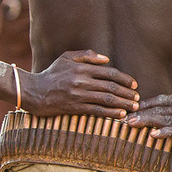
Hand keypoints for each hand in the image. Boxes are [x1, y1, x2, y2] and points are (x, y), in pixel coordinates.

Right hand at [24, 50, 139, 117]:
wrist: (33, 91)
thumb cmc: (52, 73)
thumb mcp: (66, 58)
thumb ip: (86, 56)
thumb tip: (106, 58)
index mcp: (82, 68)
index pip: (110, 73)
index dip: (125, 79)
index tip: (135, 85)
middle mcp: (82, 81)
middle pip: (111, 87)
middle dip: (127, 93)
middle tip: (138, 98)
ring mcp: (78, 95)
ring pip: (106, 99)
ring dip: (123, 103)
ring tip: (134, 107)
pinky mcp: (74, 107)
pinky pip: (96, 110)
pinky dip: (110, 113)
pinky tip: (120, 114)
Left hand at [127, 94, 171, 149]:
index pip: (164, 100)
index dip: (146, 104)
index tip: (133, 108)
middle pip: (159, 108)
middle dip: (139, 113)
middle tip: (122, 117)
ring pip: (164, 118)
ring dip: (145, 122)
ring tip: (129, 125)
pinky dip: (165, 132)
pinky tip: (152, 135)